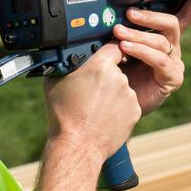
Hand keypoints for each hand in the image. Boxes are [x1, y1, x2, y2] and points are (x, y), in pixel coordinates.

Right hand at [43, 41, 141, 161]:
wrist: (78, 144)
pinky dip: (118, 107)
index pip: (113, 46)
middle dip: (107, 75)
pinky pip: (127, 103)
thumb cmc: (63, 113)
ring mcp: (129, 95)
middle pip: (117, 68)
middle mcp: (119, 77)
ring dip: (112, 92)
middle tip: (91, 87)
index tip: (105, 53)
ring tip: (95, 106)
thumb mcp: (55, 80)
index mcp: (100, 65)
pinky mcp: (136, 111)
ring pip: (122, 86)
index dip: (109, 49)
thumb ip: (66, 63)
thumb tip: (63, 57)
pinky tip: (104, 115)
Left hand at [115, 0, 190, 113]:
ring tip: (118, 33)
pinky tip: (126, 49)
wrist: (113, 101)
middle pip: (171, 23)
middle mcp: (172, 47)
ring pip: (161, 40)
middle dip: (150, 15)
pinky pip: (159, 60)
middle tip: (129, 12)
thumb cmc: (116, 69)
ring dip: (138, 34)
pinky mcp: (172, 78)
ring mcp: (173, 62)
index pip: (182, 15)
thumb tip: (108, 10)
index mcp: (163, 36)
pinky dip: (142, 52)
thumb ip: (120, 30)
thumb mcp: (117, 44)